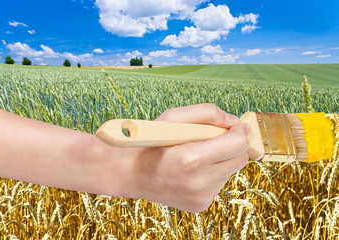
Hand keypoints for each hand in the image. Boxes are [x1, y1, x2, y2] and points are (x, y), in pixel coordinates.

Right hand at [121, 104, 249, 212]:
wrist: (130, 172)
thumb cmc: (150, 142)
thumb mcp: (173, 117)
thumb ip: (206, 113)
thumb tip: (234, 122)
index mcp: (191, 159)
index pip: (238, 145)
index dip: (240, 132)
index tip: (234, 127)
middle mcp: (199, 183)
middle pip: (240, 159)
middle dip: (232, 146)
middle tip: (214, 139)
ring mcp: (201, 197)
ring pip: (230, 171)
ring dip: (221, 160)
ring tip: (196, 155)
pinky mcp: (200, 205)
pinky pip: (219, 183)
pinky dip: (212, 173)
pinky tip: (192, 170)